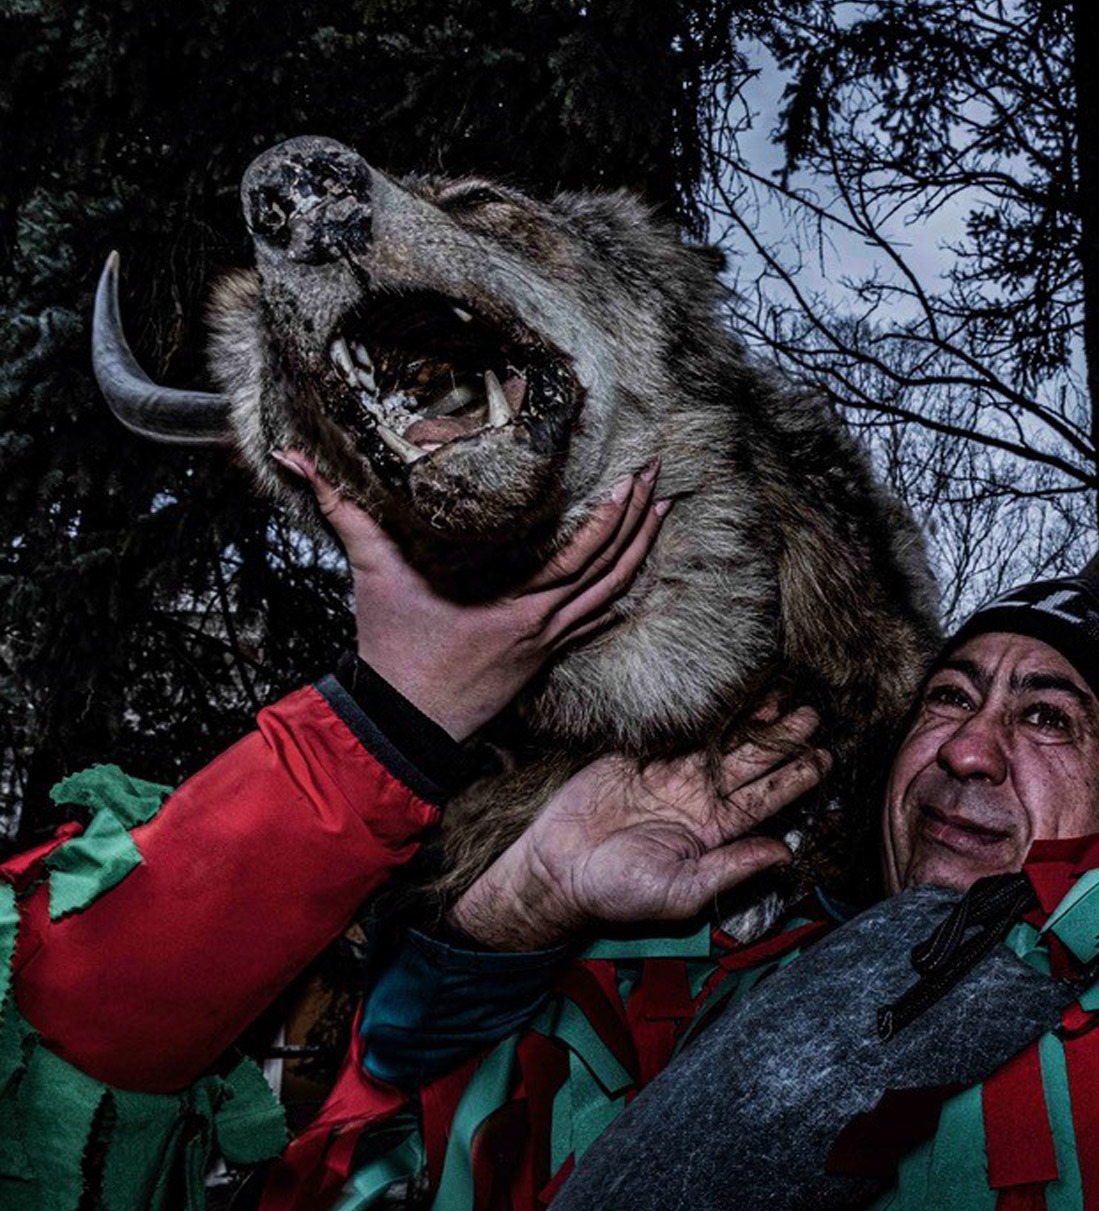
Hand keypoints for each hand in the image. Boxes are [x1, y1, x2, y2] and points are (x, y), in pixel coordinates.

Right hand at [273, 451, 669, 740]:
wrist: (404, 723)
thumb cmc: (393, 653)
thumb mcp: (371, 576)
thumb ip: (344, 512)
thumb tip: (296, 459)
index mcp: (513, 603)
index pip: (580, 553)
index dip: (611, 515)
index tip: (631, 477)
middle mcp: (541, 623)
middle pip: (608, 568)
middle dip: (637, 521)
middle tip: (660, 477)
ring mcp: (546, 643)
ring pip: (610, 593)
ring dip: (639, 552)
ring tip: (661, 513)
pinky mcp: (543, 656)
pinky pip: (593, 621)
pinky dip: (618, 594)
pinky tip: (635, 574)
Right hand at [448, 705, 829, 948]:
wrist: (557, 872)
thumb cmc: (618, 893)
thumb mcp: (682, 891)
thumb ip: (732, 869)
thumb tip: (784, 853)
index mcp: (716, 830)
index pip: (766, 799)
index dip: (797, 778)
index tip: (826, 757)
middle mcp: (699, 798)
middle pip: (751, 762)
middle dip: (782, 739)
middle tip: (812, 713)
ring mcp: (669, 775)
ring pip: (720, 740)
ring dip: (750, 718)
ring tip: (782, 694)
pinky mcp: (638, 757)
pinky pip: (675, 729)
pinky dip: (700, 710)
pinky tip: (724, 689)